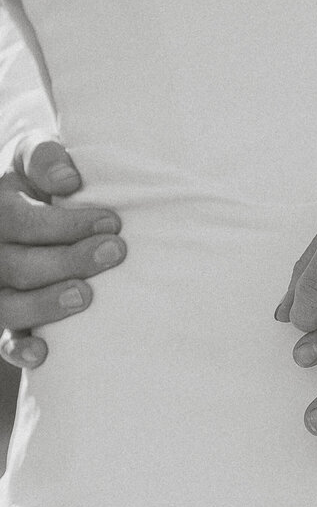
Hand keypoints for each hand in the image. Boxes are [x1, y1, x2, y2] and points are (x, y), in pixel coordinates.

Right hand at [0, 142, 124, 370]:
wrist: (27, 195)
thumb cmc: (38, 175)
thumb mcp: (32, 153)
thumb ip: (44, 157)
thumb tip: (68, 179)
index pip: (18, 222)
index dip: (63, 224)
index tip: (111, 222)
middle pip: (17, 266)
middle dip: (68, 261)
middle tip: (115, 252)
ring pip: (7, 306)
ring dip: (45, 305)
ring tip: (86, 296)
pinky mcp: (4, 318)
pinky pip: (1, 340)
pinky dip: (18, 349)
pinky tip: (43, 353)